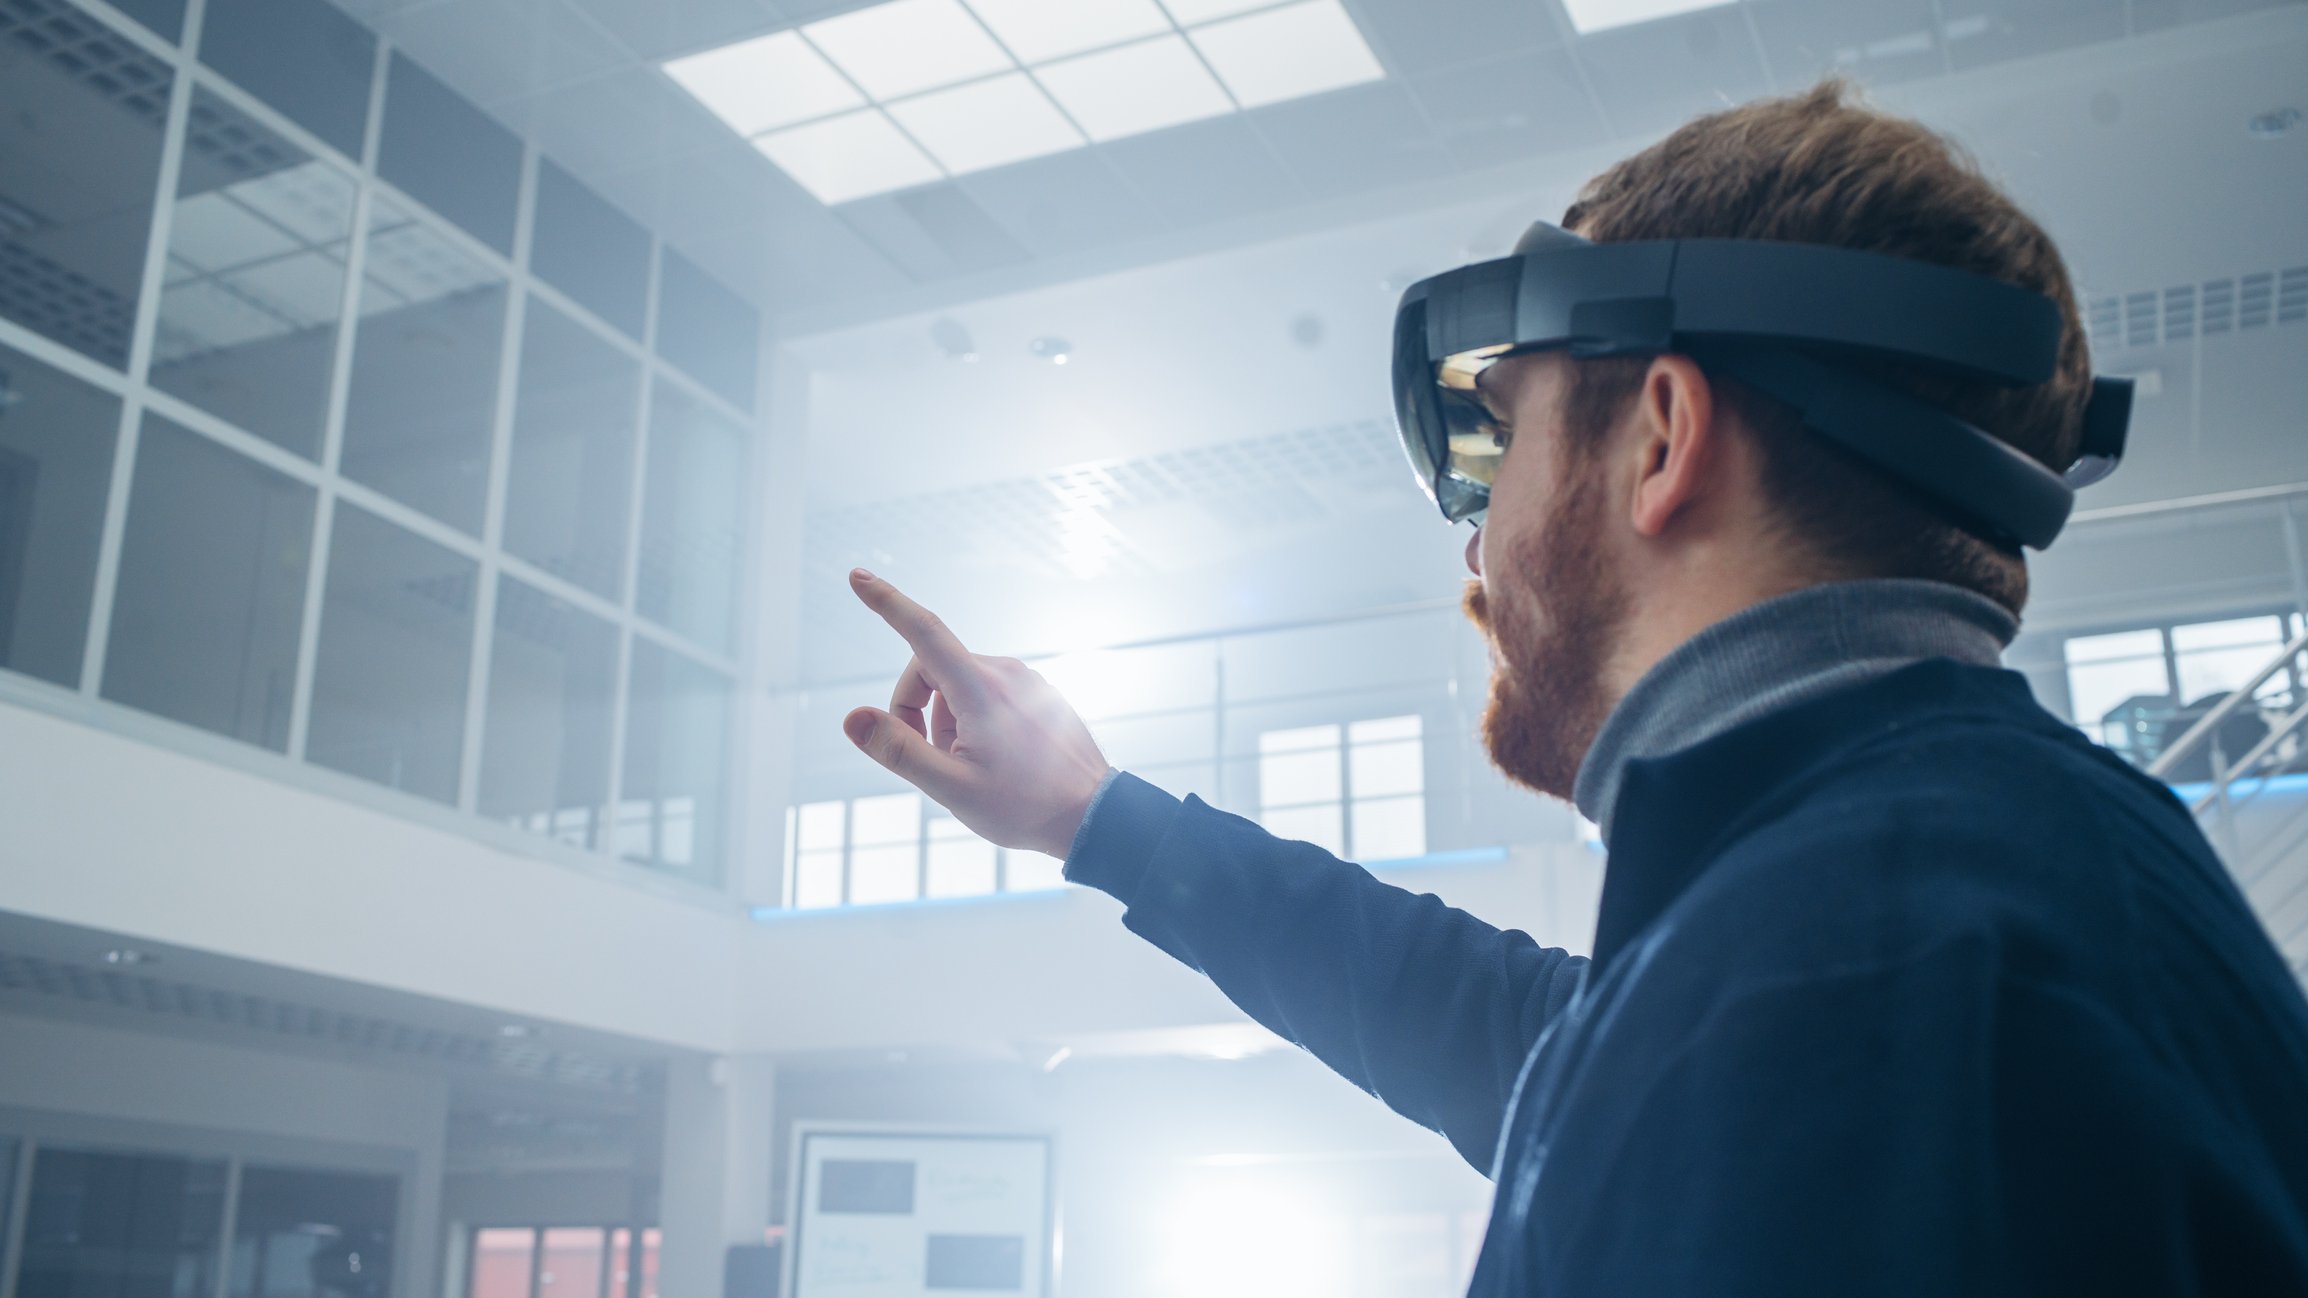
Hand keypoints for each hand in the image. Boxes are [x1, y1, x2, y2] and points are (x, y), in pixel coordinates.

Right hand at [842, 570, 1110, 858]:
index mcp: (980, 688)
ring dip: (945, 722)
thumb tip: (852, 718)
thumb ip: (899, 750)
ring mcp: (1024, 681)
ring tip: (968, 767)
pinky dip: (971, 722)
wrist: (1092, 816)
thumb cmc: (1024, 806)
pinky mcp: (1036, 694)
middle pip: (930, 669)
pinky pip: (985, 695)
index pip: (923, 631)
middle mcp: (1004, 672)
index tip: (858, 575)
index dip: (886, 602)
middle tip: (929, 759)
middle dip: (914, 709)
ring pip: (957, 687)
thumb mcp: (951, 787)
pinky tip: (993, 761)